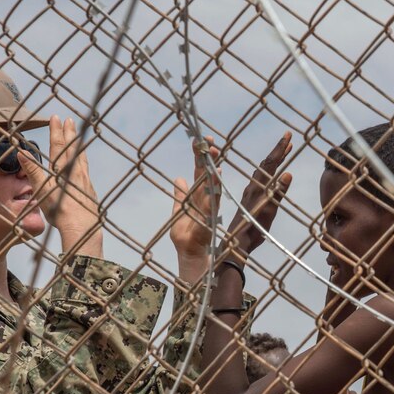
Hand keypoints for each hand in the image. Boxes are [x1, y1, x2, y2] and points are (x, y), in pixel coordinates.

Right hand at [19, 115, 102, 256]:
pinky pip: (86, 170)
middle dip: (69, 133)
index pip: (58, 146)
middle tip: (69, 120)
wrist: (82, 228)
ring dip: (78, 145)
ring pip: (82, 158)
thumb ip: (33, 171)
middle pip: (72, 148)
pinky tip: (84, 165)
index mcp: (62, 170)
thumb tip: (21, 153)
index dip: (56, 131)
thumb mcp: (42, 190)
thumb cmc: (59, 211)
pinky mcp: (90, 191)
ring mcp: (85, 181)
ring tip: (78, 136)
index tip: (55, 117)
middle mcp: (76, 172)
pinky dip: (84, 161)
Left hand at [171, 137, 220, 259]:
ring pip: (212, 186)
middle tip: (210, 141)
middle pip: (208, 174)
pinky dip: (213, 194)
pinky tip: (215, 182)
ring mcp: (209, 209)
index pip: (200, 170)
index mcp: (198, 194)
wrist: (189, 254)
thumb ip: (180, 196)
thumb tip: (178, 179)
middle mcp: (206, 198)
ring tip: (214, 157)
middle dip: (210, 157)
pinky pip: (211, 205)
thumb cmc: (186, 234)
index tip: (200, 139)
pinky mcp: (209, 222)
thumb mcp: (178, 210)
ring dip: (213, 172)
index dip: (200, 155)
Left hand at [224, 132, 292, 257]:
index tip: (288, 135)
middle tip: (289, 139)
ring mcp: (252, 192)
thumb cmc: (253, 227)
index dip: (280, 148)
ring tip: (285, 152)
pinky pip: (262, 179)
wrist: (238, 241)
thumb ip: (278, 192)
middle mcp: (254, 186)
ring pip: (264, 171)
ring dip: (275, 160)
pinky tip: (272, 174)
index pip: (270, 163)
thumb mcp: (268, 210)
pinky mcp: (251, 199)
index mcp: (258, 186)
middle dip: (279, 151)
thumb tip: (288, 173)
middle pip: (268, 164)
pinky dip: (270, 172)